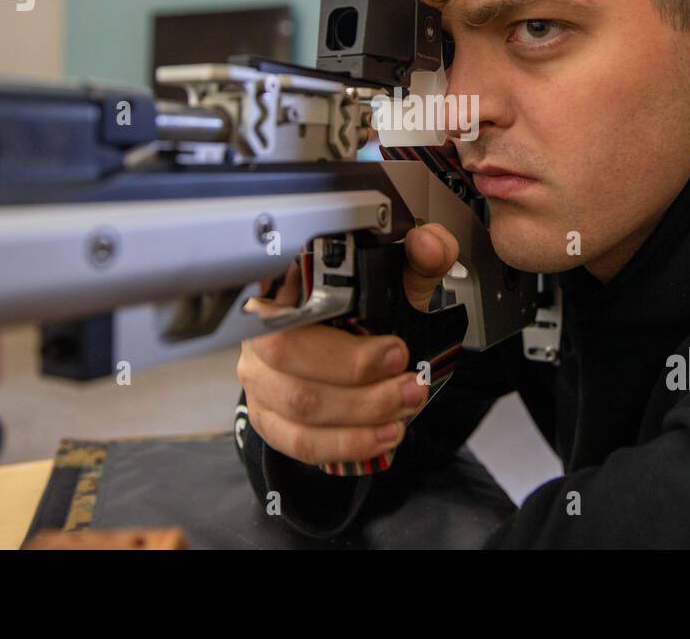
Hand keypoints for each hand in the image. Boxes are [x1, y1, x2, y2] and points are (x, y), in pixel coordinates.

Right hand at [236, 223, 459, 465]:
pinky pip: (299, 441)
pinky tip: (383, 436)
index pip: (294, 309)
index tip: (397, 350)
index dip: (340, 337)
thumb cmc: (363, 313)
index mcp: (283, 289)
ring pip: (298, 407)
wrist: (350, 350)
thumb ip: (417, 261)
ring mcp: (259, 380)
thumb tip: (430, 245)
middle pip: (290, 361)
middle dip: (358, 381)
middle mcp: (260, 333)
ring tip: (405, 410)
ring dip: (359, 416)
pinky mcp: (269, 419)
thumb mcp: (394, 282)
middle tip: (412, 386)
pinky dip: (345, 443)